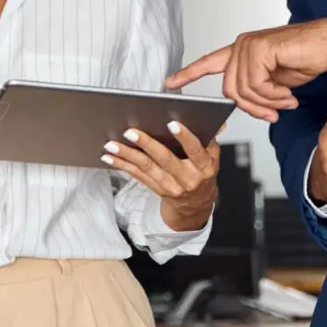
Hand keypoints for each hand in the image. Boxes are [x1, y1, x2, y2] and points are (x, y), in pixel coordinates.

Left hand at [102, 122, 221, 231]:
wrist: (197, 205)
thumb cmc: (203, 175)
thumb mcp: (213, 157)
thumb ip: (211, 139)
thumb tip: (216, 121)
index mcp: (204, 167)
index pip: (195, 151)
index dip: (185, 137)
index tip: (172, 124)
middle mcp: (187, 178)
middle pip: (165, 159)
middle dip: (146, 144)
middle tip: (131, 132)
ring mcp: (171, 186)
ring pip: (146, 168)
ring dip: (127, 155)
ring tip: (112, 144)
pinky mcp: (156, 189)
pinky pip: (137, 176)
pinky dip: (122, 165)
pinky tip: (110, 157)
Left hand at [166, 19, 326, 121]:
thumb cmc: (305, 59)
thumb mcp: (275, 83)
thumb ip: (257, 91)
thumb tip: (252, 108)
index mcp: (241, 52)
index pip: (209, 62)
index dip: (189, 74)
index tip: (169, 83)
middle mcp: (241, 46)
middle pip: (230, 91)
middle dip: (253, 108)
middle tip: (274, 113)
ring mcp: (248, 46)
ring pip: (243, 91)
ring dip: (267, 103)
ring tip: (286, 101)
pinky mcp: (259, 49)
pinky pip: (257, 85)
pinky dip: (274, 96)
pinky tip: (288, 95)